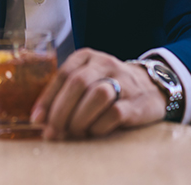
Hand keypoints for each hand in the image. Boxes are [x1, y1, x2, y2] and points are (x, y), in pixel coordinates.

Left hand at [30, 48, 166, 139]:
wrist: (153, 87)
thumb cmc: (110, 86)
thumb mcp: (88, 78)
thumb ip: (66, 93)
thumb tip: (41, 120)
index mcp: (87, 57)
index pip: (63, 75)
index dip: (47, 99)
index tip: (37, 119)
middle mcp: (105, 64)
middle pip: (78, 84)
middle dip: (61, 111)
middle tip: (53, 132)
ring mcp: (123, 81)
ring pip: (97, 95)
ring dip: (80, 119)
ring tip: (74, 132)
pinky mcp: (136, 102)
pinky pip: (114, 113)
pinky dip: (99, 127)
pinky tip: (94, 132)